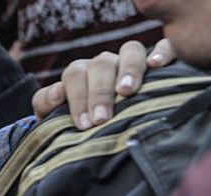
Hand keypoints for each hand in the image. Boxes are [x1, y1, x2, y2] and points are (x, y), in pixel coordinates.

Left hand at [32, 39, 176, 128]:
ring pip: (130, 51)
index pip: (75, 74)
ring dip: (128, 70)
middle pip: (101, 63)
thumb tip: (58, 93)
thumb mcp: (56, 117)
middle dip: (100, 92)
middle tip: (101, 119)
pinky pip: (164, 48)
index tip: (84, 124)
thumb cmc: (83, 126)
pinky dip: (162, 52)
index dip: (77, 98)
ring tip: (126, 92)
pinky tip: (157, 65)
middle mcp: (106, 64)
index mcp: (82, 74)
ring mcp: (131, 62)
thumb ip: (46, 104)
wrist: (104, 132)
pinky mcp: (159, 64)